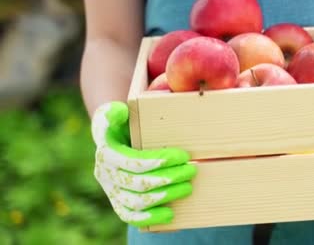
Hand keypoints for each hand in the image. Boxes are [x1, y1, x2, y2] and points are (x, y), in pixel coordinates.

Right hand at [92, 102, 196, 226]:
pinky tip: (170, 214)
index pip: (135, 162)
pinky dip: (150, 218)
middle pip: (139, 183)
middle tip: (192, 170)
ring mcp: (111, 191)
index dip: (160, 161)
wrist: (114, 138)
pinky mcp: (118, 202)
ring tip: (187, 187)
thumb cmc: (122, 123)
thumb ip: (116, 112)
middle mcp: (105, 174)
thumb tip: (119, 112)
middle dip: (169, 178)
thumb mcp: (116, 112)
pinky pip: (130, 216)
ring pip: (137, 202)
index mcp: (106, 153)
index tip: (183, 156)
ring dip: (165, 196)